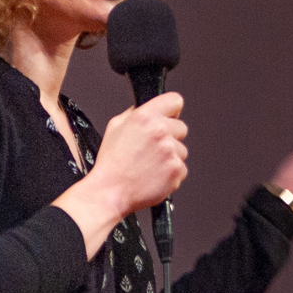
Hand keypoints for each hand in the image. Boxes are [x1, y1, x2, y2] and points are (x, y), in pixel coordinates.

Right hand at [87, 92, 188, 216]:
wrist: (110, 191)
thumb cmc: (111, 163)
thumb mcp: (115, 127)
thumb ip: (135, 113)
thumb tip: (147, 108)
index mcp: (145, 117)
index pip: (175, 100)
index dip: (171, 110)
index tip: (168, 117)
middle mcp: (160, 132)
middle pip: (181, 127)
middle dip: (170, 135)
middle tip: (152, 148)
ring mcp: (171, 151)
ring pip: (181, 149)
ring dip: (170, 156)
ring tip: (149, 164)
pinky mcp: (177, 170)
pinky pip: (181, 167)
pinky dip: (171, 172)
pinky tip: (154, 174)